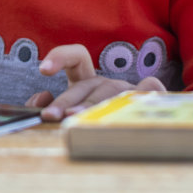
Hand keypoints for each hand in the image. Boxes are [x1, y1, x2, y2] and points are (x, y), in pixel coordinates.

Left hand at [27, 43, 164, 121]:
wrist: (139, 136)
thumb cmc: (96, 126)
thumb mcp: (68, 115)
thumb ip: (49, 106)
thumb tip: (41, 102)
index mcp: (88, 83)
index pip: (77, 57)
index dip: (60, 56)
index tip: (43, 70)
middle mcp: (108, 84)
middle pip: (86, 85)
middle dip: (65, 100)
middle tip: (50, 115)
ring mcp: (129, 91)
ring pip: (110, 92)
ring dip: (91, 105)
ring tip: (74, 117)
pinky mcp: (150, 99)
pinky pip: (151, 87)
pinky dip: (146, 89)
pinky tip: (132, 105)